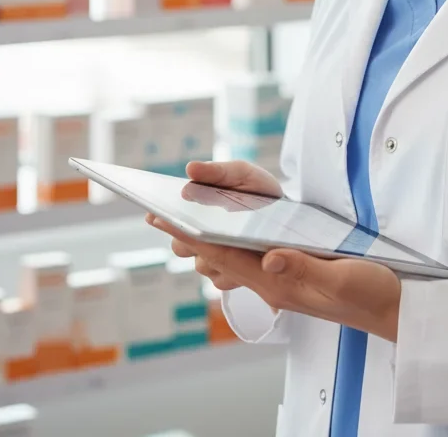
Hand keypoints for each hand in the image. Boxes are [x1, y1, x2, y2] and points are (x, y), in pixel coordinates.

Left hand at [145, 160, 402, 341]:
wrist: (395, 310)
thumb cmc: (372, 292)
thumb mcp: (343, 276)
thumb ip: (306, 268)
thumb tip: (270, 257)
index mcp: (281, 283)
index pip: (225, 255)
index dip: (192, 235)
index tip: (164, 218)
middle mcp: (276, 285)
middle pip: (220, 260)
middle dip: (188, 238)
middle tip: (157, 217)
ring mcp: (284, 284)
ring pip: (233, 264)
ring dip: (205, 244)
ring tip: (180, 229)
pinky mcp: (296, 280)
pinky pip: (252, 265)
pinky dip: (230, 249)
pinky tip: (227, 244)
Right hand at [157, 160, 282, 293]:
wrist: (290, 214)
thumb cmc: (259, 191)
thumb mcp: (243, 175)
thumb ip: (218, 172)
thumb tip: (191, 168)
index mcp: (196, 213)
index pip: (169, 221)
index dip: (161, 219)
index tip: (157, 214)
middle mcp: (200, 240)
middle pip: (180, 247)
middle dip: (189, 238)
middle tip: (198, 227)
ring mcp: (216, 261)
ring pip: (202, 265)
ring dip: (213, 254)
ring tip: (229, 242)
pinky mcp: (233, 277)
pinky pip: (223, 279)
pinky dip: (233, 269)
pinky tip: (247, 258)